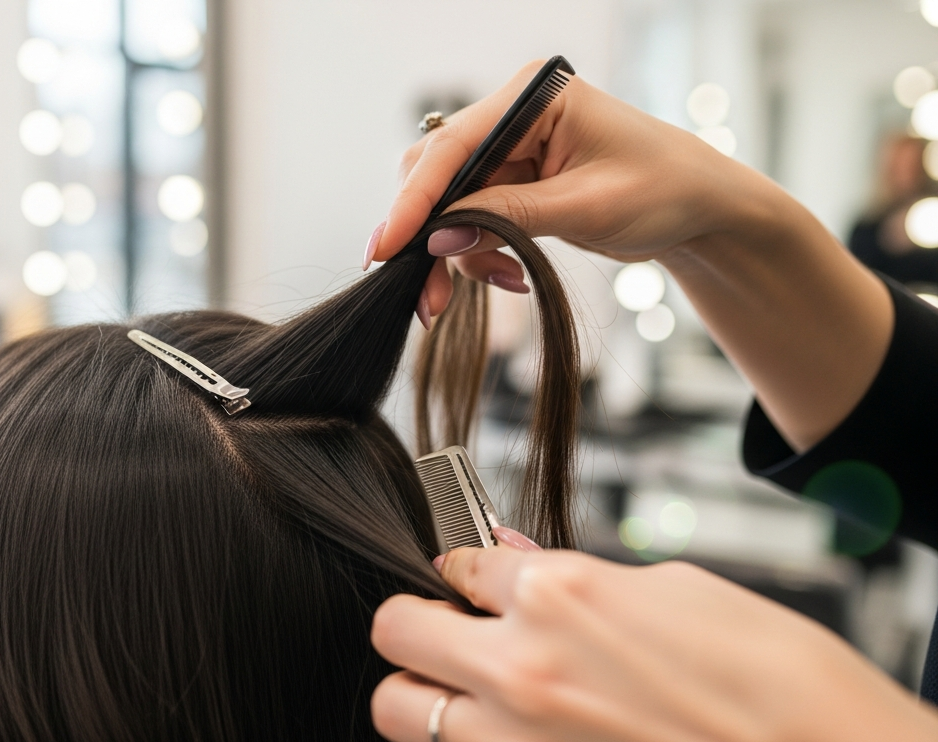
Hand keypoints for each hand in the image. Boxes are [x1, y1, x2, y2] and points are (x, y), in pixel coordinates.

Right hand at [366, 60, 768, 318]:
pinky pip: (470, 221)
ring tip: (501, 283)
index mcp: (534, 98)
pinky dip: (478, 255)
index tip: (386, 248)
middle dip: (429, 237)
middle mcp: (512, 117)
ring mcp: (509, 151)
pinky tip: (508, 275)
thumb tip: (436, 240)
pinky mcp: (512, 184)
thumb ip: (507, 218)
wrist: (702, 210)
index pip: (452, 147)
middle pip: (436, 175)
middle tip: (425, 297)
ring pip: (447, 206)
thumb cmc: (664, 190)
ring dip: (457, 254)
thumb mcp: (587, 206)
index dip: (413, 201)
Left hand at [370, 547, 937, 741]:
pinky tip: (522, 739)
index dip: (467, 569)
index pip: (456, 562)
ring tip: (476, 689)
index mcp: (559, 595)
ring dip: (426, 692)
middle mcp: (521, 668)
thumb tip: (511, 555)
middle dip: (415, 622)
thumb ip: (571, 574)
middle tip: (450, 627)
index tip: (478, 579)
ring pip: (401, 712)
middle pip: (394, 631)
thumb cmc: (773, 677)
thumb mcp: (674, 589)